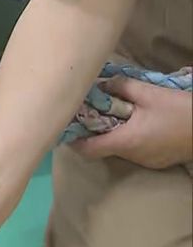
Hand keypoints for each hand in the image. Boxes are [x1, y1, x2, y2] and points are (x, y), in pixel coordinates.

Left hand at [71, 76, 192, 169]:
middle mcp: (133, 156)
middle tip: (90, 111)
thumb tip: (100, 85)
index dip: (73, 139)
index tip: (67, 125)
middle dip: (95, 130)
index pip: (87, 150)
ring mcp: (147, 161)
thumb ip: (121, 87)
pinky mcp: (158, 160)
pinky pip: (135, 150)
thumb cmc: (180, 111)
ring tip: (115, 112)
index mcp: (126, 142)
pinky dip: (129, 138)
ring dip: (114, 133)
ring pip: (119, 148)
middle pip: (102, 147)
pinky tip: (136, 122)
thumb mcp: (149, 93)